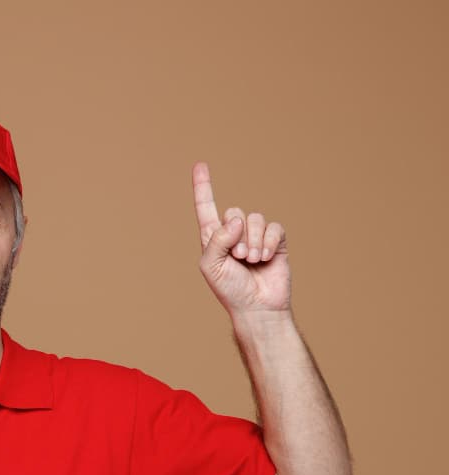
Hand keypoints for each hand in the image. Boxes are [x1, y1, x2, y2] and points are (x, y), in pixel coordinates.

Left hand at [191, 162, 290, 315]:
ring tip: (252, 261)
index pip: (206, 207)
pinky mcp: (276, 242)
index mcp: (213, 237)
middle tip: (238, 258)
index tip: (200, 165)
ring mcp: (256, 236)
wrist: (257, 307)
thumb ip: (217, 239)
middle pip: (234, 211)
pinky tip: (266, 257)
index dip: (203, 186)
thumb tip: (236, 219)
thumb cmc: (230, 289)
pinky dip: (269, 242)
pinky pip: (274, 228)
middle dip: (237, 235)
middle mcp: (234, 233)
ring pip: (255, 219)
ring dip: (253, 242)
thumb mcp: (211, 265)